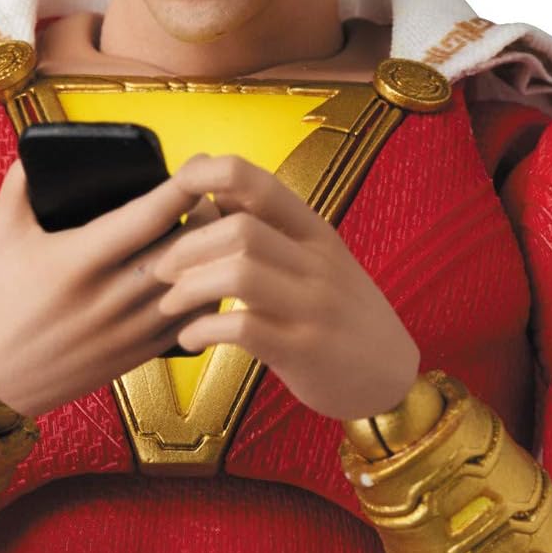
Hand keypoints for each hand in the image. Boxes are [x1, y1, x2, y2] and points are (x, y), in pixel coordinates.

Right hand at [0, 161, 211, 418]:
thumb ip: (18, 190)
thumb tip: (37, 153)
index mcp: (76, 262)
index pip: (147, 217)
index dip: (182, 187)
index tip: (199, 165)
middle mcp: (109, 297)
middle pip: (184, 249)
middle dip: (205, 215)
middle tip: (209, 194)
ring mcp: (127, 330)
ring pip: (194, 287)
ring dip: (209, 255)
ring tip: (210, 231)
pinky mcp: (135, 356)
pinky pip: (189, 321)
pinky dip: (204, 294)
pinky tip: (202, 275)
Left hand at [151, 154, 420, 420]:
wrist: (391, 377)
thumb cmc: (339, 316)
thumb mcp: (314, 263)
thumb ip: (268, 230)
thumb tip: (210, 191)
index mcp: (316, 233)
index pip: (261, 184)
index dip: (211, 175)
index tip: (178, 187)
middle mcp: (317, 263)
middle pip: (240, 230)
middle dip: (187, 247)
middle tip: (161, 269)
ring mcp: (312, 307)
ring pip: (239, 275)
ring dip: (190, 288)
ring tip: (170, 304)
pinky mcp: (302, 350)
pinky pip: (243, 328)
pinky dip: (203, 330)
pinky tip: (190, 338)